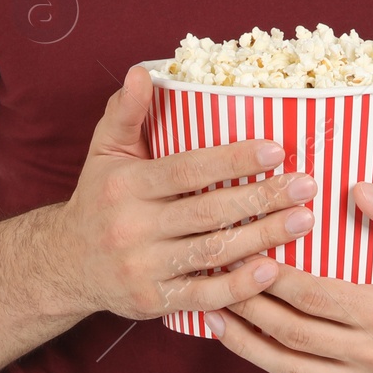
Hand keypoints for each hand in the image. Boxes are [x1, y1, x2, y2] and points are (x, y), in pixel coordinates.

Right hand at [52, 64, 317, 321]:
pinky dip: (238, 286)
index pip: (187, 169)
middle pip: (208, 212)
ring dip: (263, 238)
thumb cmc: (98, 197)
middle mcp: (133, 227)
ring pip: (212, 252)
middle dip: (262, 197)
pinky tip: (272, 270)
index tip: (277, 148)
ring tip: (305, 221)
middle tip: (306, 185)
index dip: (233, 159)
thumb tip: (143, 71)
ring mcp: (144, 268)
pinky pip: (202, 295)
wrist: (66, 263)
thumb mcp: (104, 149)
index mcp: (127, 185)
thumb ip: (126, 111)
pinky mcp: (154, 301)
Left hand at [208, 182, 372, 372]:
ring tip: (212, 313)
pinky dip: (271, 358)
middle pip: (295, 334)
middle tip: (216, 275)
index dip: (277, 278)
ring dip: (248, 343)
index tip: (244, 251)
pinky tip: (246, 337)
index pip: (318, 298)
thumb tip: (355, 188)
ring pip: (292, 367)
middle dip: (250, 305)